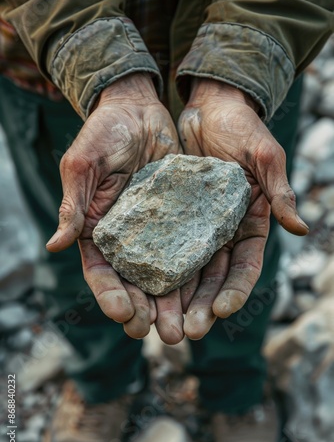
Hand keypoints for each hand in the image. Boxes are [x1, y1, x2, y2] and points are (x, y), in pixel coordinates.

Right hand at [46, 73, 183, 342]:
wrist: (138, 108)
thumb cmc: (103, 132)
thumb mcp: (83, 165)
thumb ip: (74, 204)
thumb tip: (56, 245)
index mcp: (98, 231)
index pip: (103, 272)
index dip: (112, 296)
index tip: (125, 315)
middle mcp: (128, 237)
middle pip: (137, 284)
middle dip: (151, 311)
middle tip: (166, 335)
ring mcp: (158, 230)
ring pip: (167, 275)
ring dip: (178, 303)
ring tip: (191, 328)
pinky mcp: (184, 218)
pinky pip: (193, 249)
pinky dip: (200, 273)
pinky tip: (210, 293)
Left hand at [178, 78, 307, 338]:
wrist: (207, 107)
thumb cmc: (240, 128)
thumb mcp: (264, 155)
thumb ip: (279, 190)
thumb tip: (300, 227)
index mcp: (249, 224)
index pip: (244, 266)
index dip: (234, 290)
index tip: (221, 311)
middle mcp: (222, 233)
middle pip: (211, 279)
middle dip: (199, 307)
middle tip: (183, 333)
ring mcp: (195, 229)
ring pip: (184, 273)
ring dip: (174, 302)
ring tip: (158, 327)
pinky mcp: (169, 220)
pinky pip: (159, 250)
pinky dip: (152, 273)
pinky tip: (140, 293)